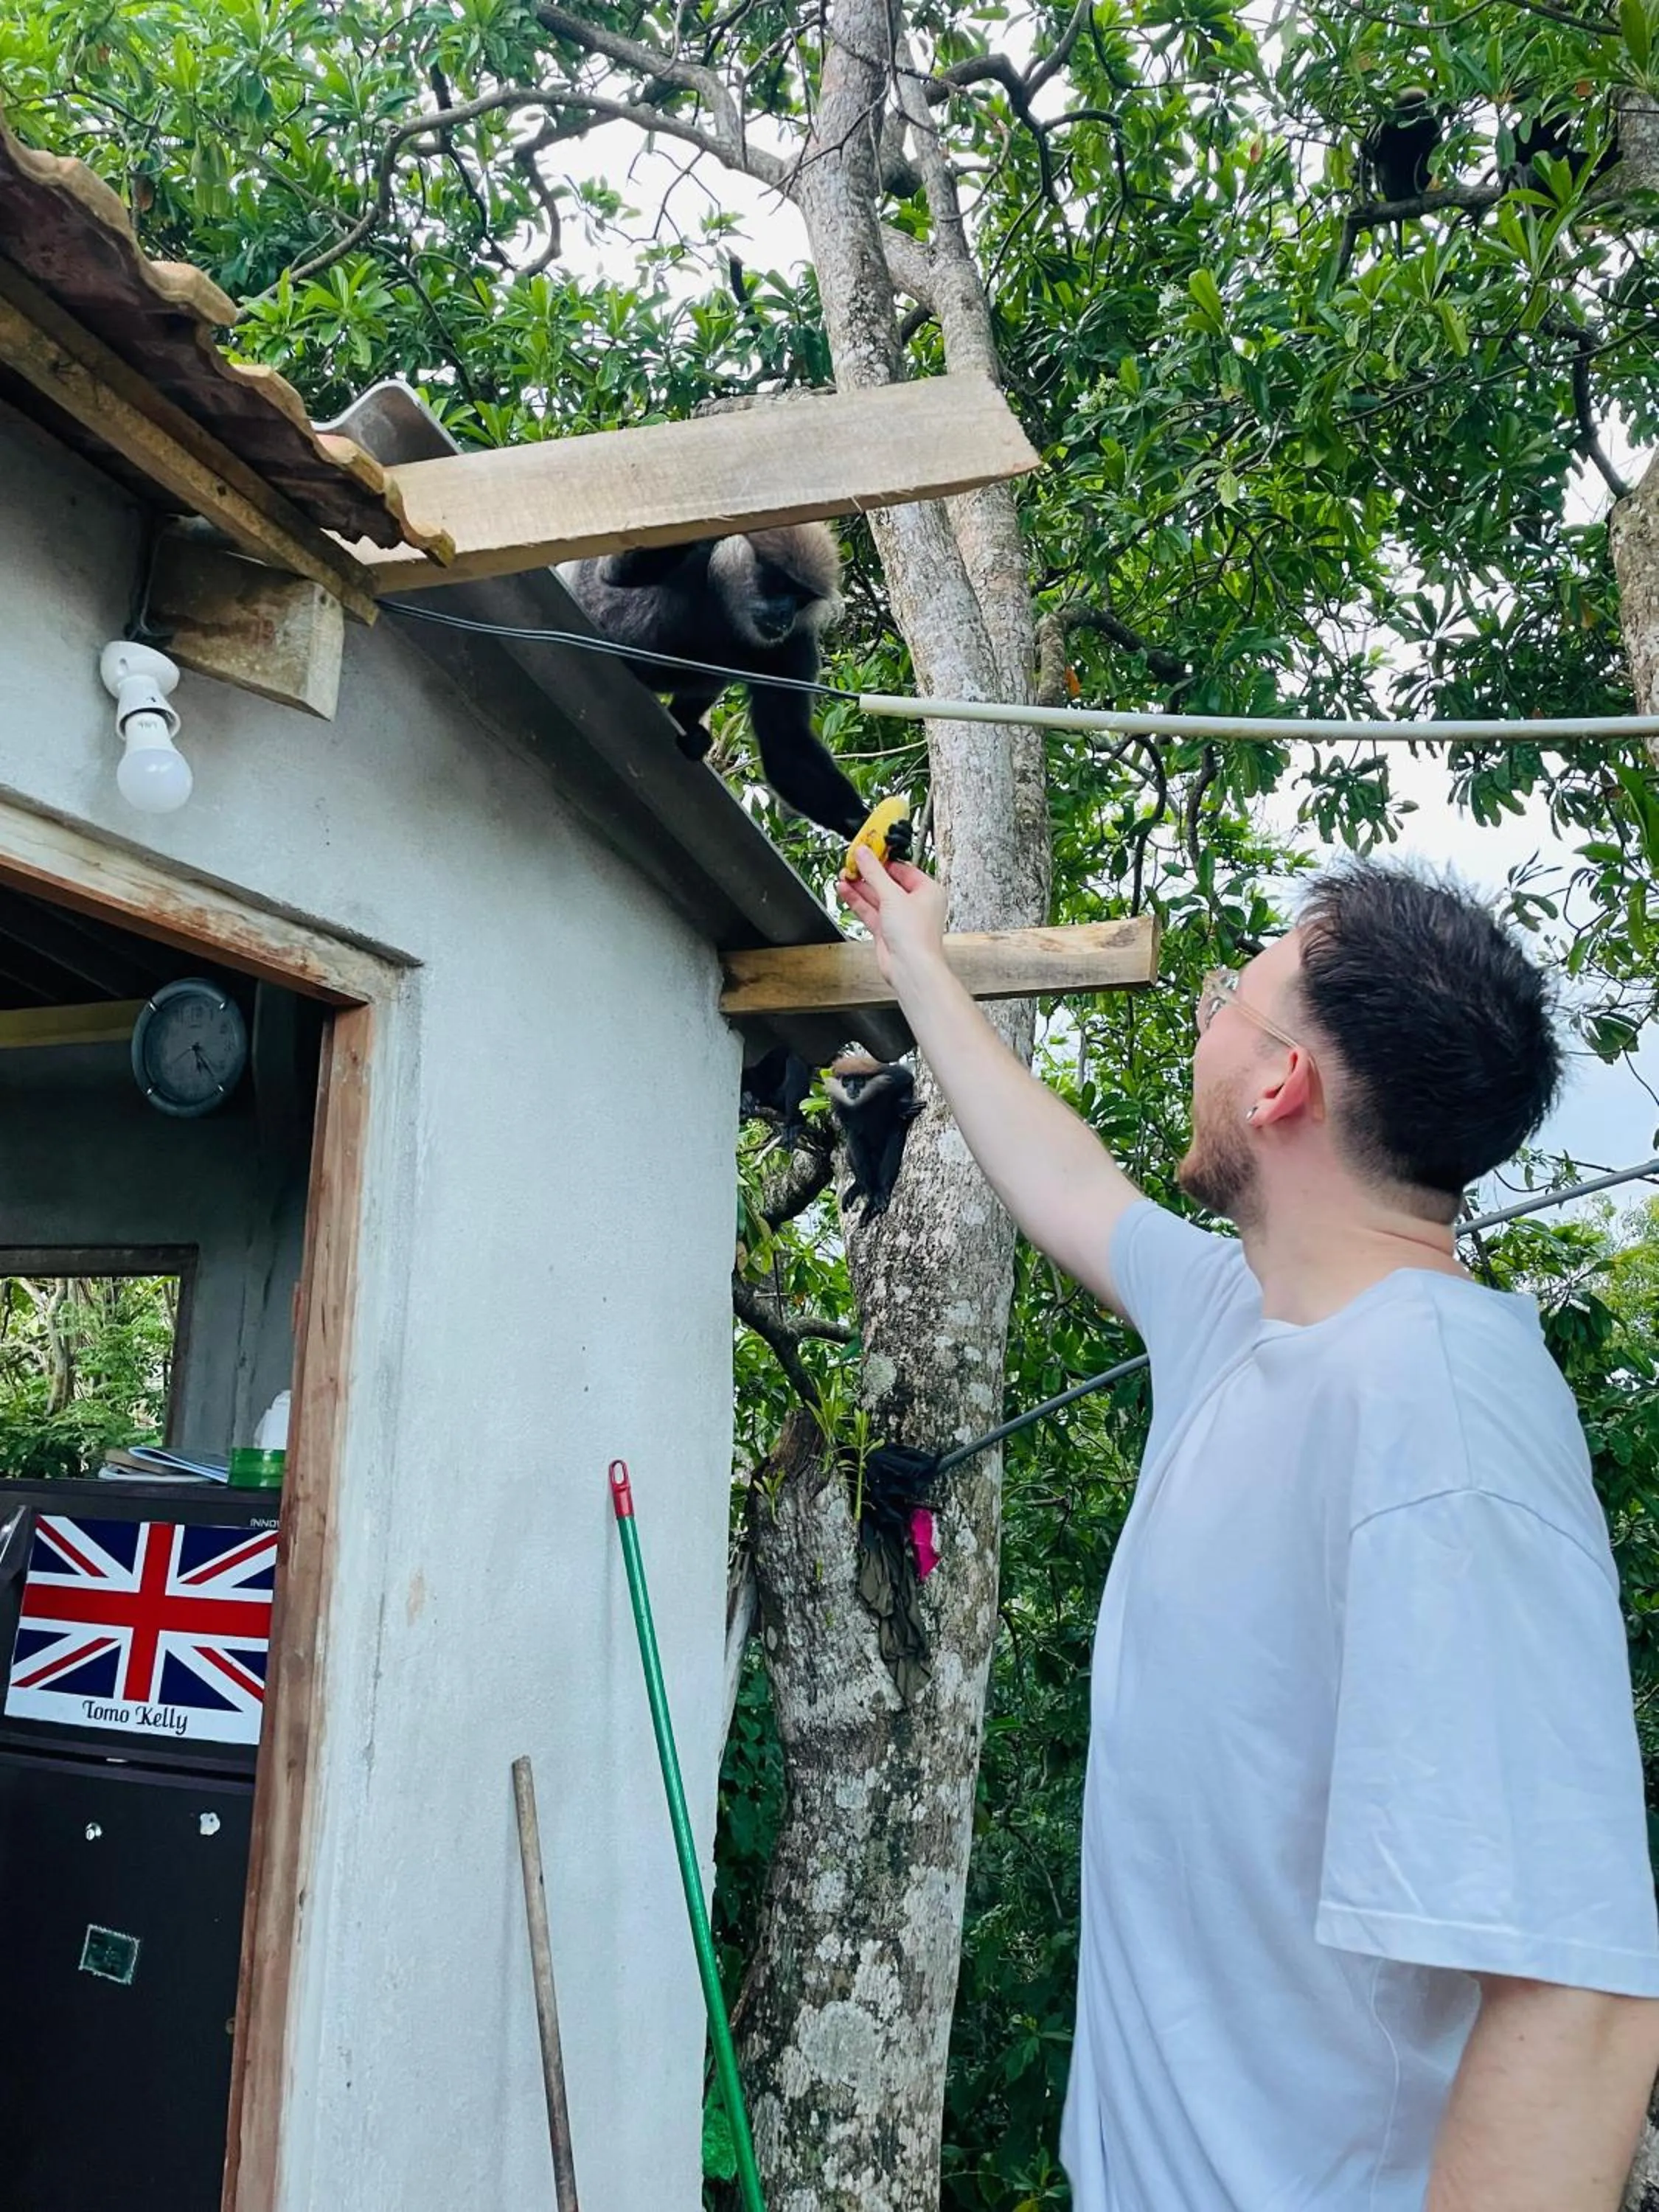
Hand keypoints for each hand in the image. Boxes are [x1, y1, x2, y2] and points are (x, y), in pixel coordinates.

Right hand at [837, 847, 947, 987]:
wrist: (911, 968)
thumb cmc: (916, 936)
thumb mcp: (892, 895)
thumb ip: (874, 873)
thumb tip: (864, 854)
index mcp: (927, 890)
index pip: (902, 868)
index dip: (883, 860)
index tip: (867, 851)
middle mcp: (914, 903)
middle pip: (887, 882)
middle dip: (868, 873)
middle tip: (851, 862)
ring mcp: (899, 918)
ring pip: (876, 896)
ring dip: (859, 886)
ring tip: (843, 874)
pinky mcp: (886, 930)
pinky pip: (869, 910)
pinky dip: (857, 900)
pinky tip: (845, 890)